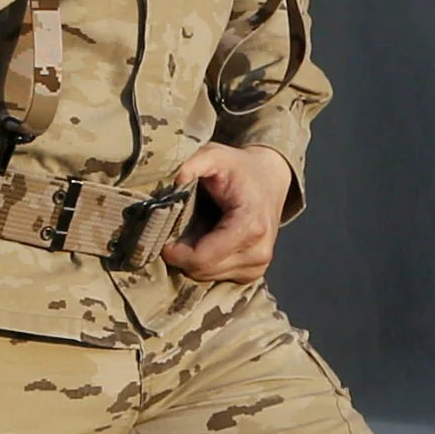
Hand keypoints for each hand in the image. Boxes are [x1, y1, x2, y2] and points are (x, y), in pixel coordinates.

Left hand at [158, 143, 295, 285]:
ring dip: (193, 258)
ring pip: (206, 276)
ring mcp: (259, 266)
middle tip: (180, 228)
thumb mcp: (215, 155)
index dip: (175, 251)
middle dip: (183, 253)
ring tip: (197, 230)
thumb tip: (175, 180)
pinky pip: (216, 277)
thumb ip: (194, 163)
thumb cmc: (239, 168)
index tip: (164, 236)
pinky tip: (208, 240)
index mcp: (250, 226)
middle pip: (201, 270)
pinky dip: (205, 261)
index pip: (201, 258)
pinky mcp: (254, 273)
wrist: (270, 178)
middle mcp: (259, 252)